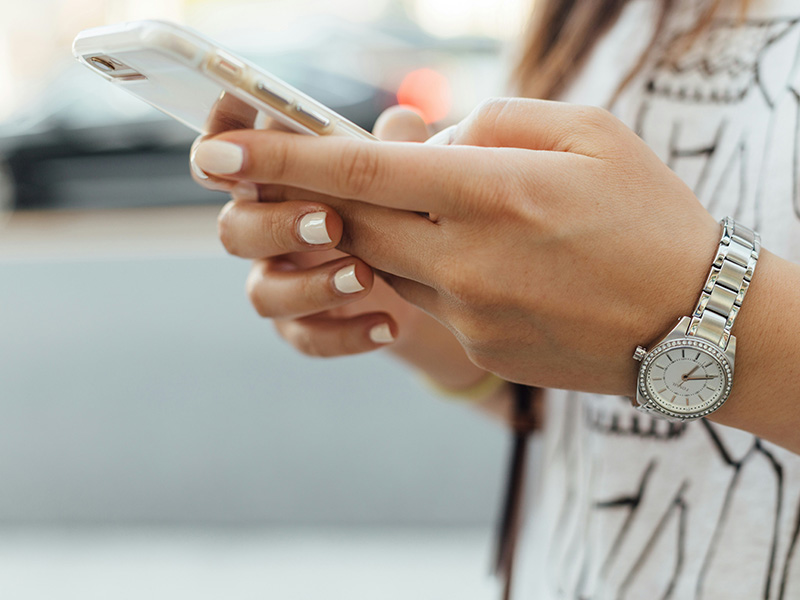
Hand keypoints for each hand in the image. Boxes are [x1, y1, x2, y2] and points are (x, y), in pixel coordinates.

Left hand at [192, 98, 721, 395]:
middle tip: (307, 176)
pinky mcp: (478, 346)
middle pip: (353, 222)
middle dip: (320, 196)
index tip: (218, 151)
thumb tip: (429, 140)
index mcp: (494, 192)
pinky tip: (488, 259)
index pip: (360, 170)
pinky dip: (431, 267)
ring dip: (387, 230)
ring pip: (385, 262)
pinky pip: (426, 298)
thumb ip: (494, 124)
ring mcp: (469, 313)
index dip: (281, 158)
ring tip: (446, 211)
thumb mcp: (587, 134)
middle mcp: (468, 259)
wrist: (694, 323)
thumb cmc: (650, 215)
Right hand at [193, 105, 492, 391]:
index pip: (227, 157)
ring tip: (365, 277)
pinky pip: (306, 337)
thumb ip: (397, 146)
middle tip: (331, 223)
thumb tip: (403, 122)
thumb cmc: (397, 207)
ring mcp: (281, 282)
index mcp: (277, 180)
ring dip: (310, 286)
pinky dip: (346, 334)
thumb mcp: (403, 173)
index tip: (232, 146)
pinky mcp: (303, 326)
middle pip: (235, 229)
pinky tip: (388, 325)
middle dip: (276, 225)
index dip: (218, 146)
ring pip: (263, 292)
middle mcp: (267, 230)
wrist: (424, 280)